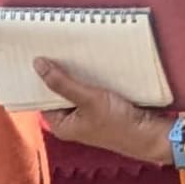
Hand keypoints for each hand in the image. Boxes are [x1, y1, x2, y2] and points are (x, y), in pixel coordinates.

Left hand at [33, 59, 174, 165]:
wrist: (151, 134)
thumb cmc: (118, 123)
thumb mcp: (87, 99)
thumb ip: (62, 83)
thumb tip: (37, 64)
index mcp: (61, 126)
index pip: (41, 98)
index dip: (37, 79)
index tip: (33, 57)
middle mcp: (71, 122)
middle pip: (57, 93)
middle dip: (56, 74)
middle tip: (49, 49)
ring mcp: (87, 116)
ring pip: (74, 90)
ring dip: (73, 74)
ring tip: (65, 50)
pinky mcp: (102, 109)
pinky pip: (89, 90)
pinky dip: (87, 78)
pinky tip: (86, 61)